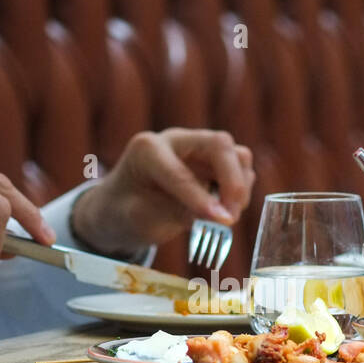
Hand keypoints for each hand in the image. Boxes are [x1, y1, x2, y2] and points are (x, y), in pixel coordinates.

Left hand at [70, 128, 254, 258]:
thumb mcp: (142, 219)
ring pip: (237, 155)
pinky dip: (241, 191)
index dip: (201, 198)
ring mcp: (198, 148)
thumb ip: (177, 214)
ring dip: (240, 187)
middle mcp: (176, 140)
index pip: (179, 172)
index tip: (221, 221)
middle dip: (232, 182)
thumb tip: (219, 216)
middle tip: (232, 216)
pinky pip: (241, 169)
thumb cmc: (127, 212)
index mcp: (147, 150)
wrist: (122, 208)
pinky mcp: (214, 162)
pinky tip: (227, 211)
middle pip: (220, 145)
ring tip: (228, 216)